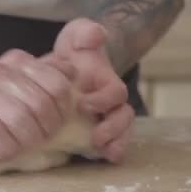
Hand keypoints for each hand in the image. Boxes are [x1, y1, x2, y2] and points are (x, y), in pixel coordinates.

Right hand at [0, 49, 75, 160]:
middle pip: (40, 104)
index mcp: (18, 62)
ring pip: (19, 119)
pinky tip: (6, 152)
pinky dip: (6, 148)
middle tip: (41, 139)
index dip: (63, 110)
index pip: (57, 84)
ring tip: (23, 146)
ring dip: (27, 140)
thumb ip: (49, 77)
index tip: (58, 123)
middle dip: (47, 129)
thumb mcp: (21, 83)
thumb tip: (74, 76)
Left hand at [46, 18, 134, 162]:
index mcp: (107, 84)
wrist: (67, 66)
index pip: (116, 94)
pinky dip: (109, 152)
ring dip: (116, 143)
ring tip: (105, 152)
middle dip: (114, 129)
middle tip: (97, 137)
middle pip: (123, 119)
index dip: (104, 100)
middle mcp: (109, 104)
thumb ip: (86, 32)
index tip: (84, 104)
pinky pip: (108, 145)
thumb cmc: (75, 52)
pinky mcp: (91, 131)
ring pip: (120, 134)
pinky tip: (104, 159)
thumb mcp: (78, 35)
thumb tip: (94, 35)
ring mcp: (103, 119)